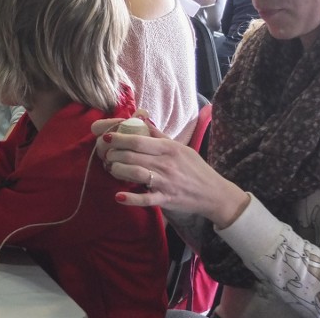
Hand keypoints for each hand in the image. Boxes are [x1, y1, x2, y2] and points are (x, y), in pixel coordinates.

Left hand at [92, 115, 249, 228]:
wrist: (213, 193)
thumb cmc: (194, 168)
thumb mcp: (180, 147)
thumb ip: (158, 135)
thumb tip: (140, 119)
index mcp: (168, 148)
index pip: (138, 140)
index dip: (119, 138)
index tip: (107, 137)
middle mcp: (166, 163)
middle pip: (133, 156)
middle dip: (114, 154)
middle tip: (106, 155)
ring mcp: (166, 182)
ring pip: (136, 173)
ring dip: (118, 171)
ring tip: (111, 169)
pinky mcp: (166, 199)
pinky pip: (146, 199)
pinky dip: (131, 199)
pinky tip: (118, 196)